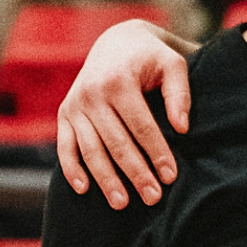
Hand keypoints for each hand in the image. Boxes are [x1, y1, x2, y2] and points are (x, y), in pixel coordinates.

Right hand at [57, 19, 194, 208]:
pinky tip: (84, 189)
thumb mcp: (172, 64)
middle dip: (135, 173)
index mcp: (119, 80)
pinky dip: (71, 169)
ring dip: (105, 179)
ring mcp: (74, 105)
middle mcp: (92, 93)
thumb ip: (179, 93)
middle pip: (116, 143)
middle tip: (153, 198)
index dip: (157, 153)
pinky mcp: (64, 114)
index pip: (141, 126)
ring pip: (90, 150)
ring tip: (122, 204)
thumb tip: (182, 128)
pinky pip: (65, 146)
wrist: (115, 42)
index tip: (171, 177)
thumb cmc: (150, 57)